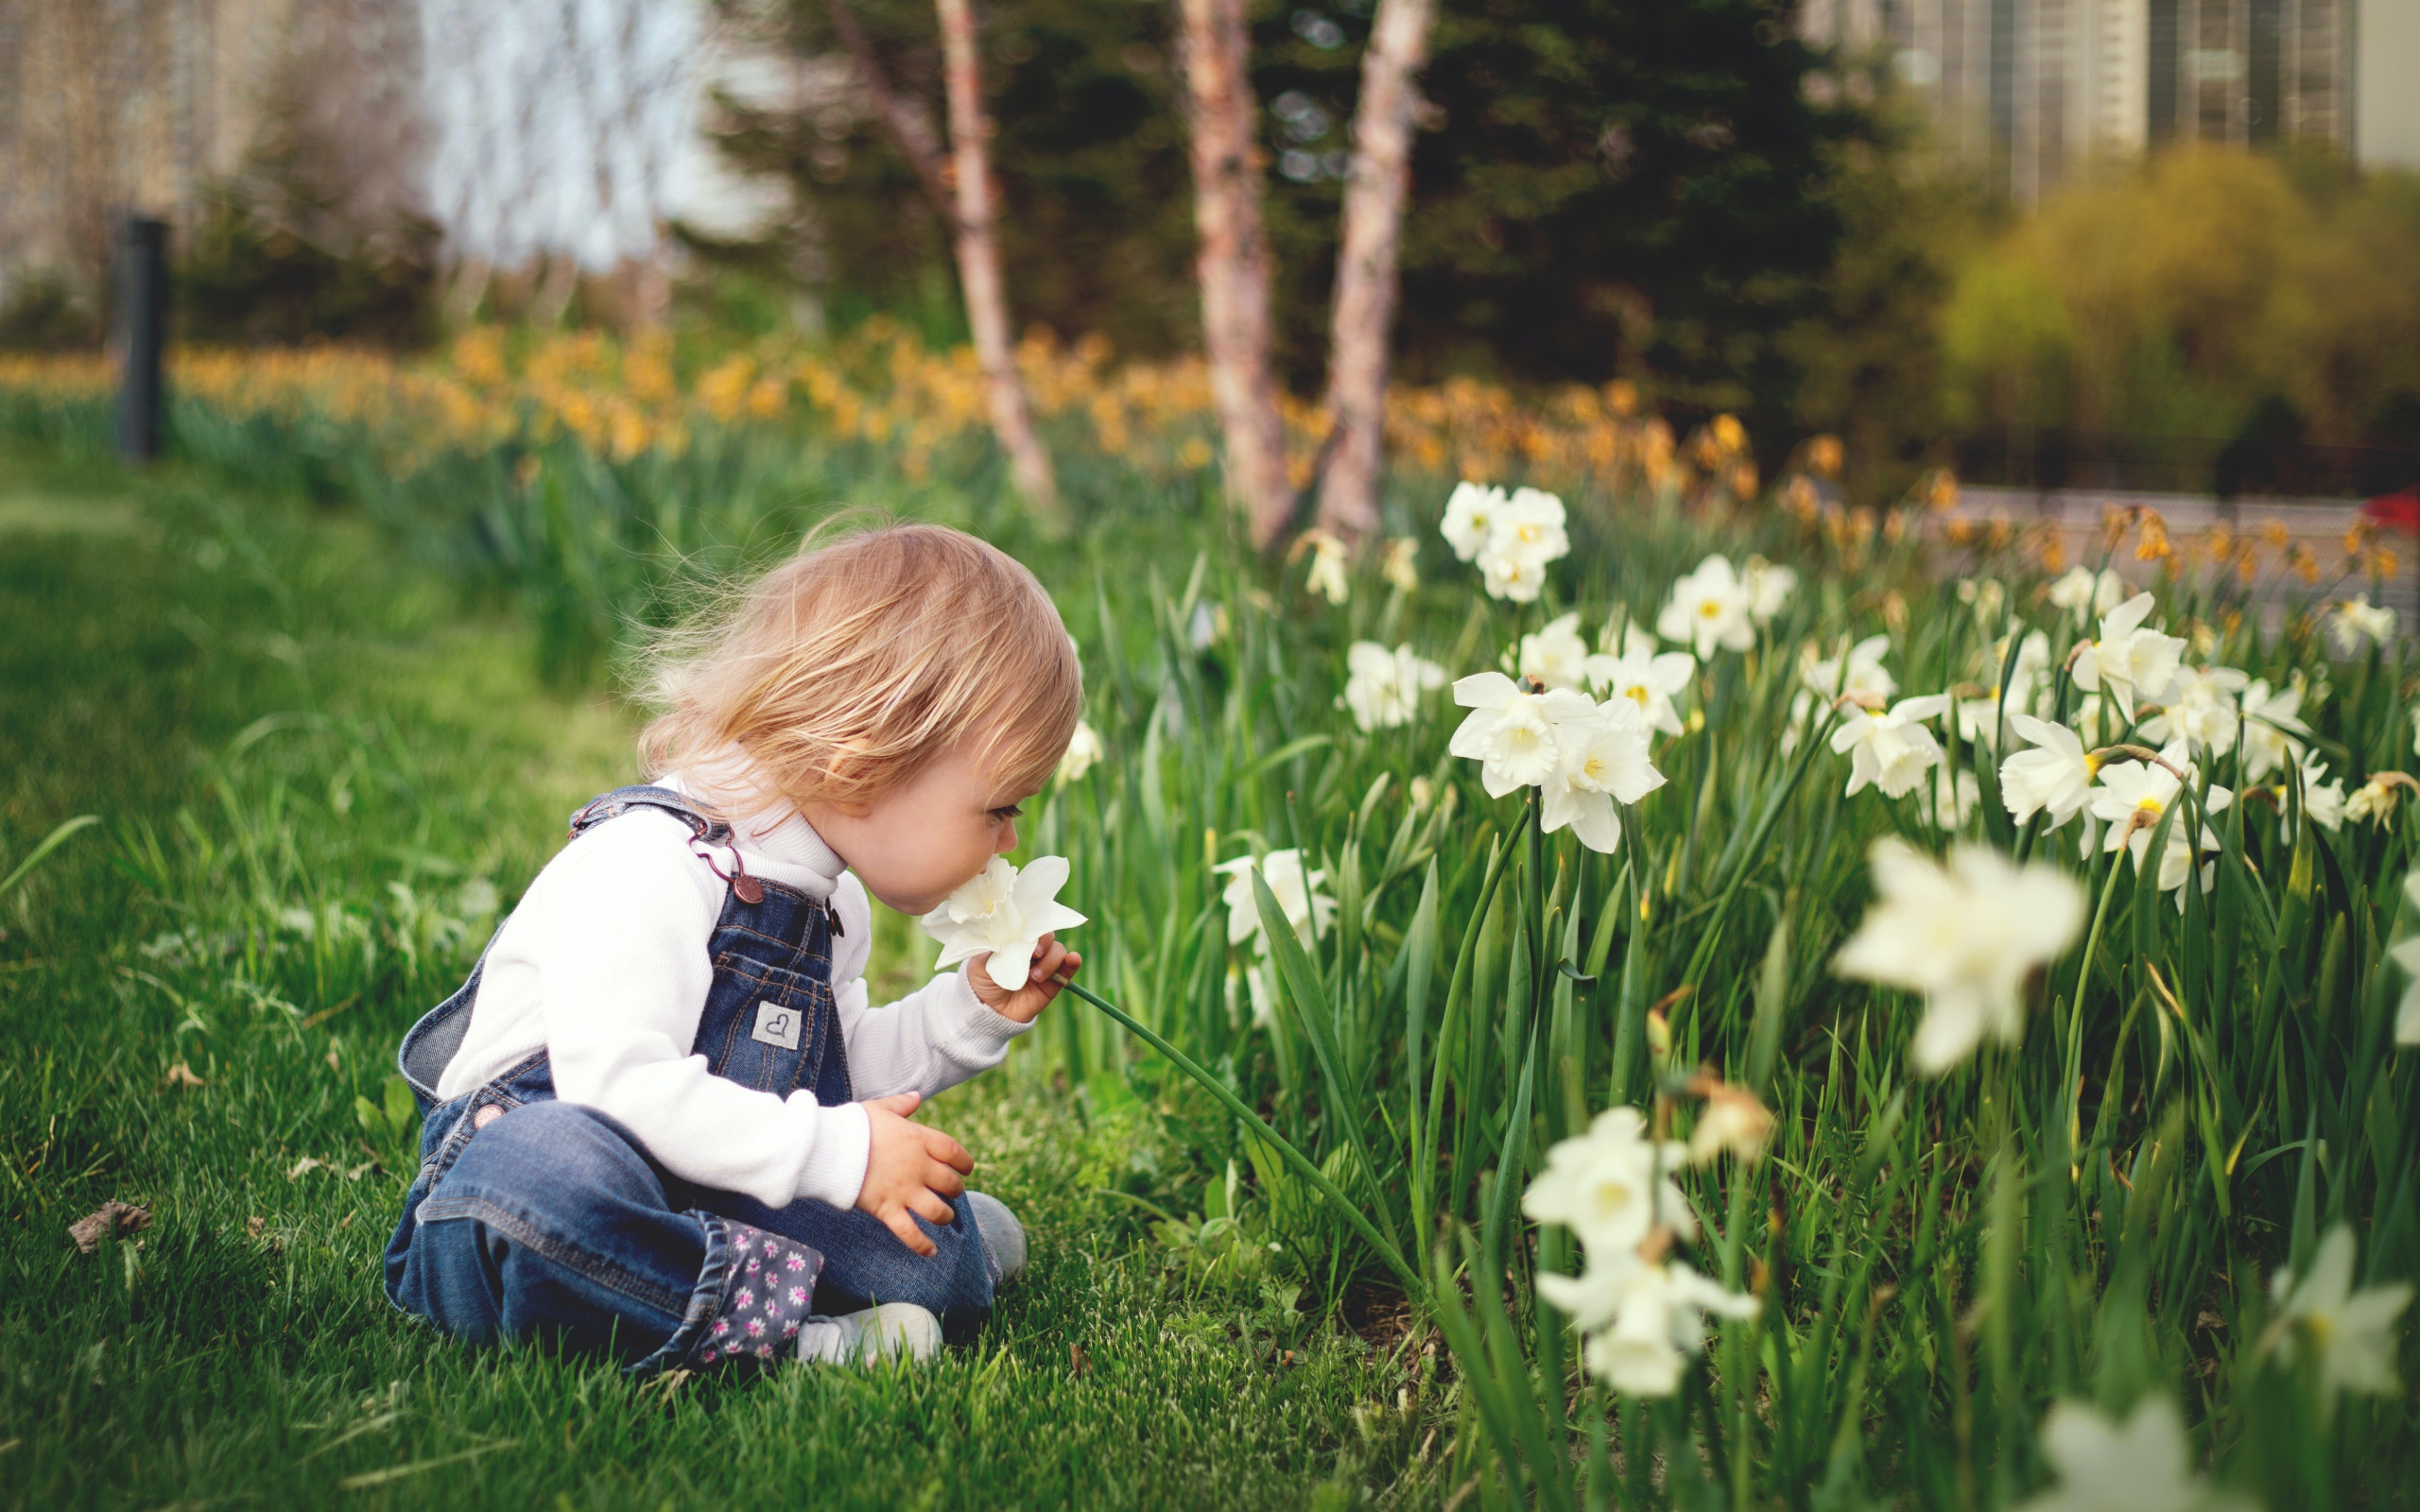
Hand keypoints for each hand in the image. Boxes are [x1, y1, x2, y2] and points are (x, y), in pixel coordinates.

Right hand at [855, 1091, 972, 1255]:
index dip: (964, 1162)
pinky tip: (932, 1252)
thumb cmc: (852, 1126)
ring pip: (937, 1211)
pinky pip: (911, 1233)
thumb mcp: (879, 1109)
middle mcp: (918, 1167)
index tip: (966, 1168)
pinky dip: (922, 1245)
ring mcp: (904, 1190)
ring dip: (945, 1216)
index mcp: (918, 1140)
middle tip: (951, 1192)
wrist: (830, 1147)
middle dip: (955, 1190)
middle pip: (950, 1183)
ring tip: (943, 1217)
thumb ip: (901, 1105)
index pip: (954, 1152)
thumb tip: (916, 1097)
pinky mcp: (887, 1209)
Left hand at [968, 933, 1080, 1024]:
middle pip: (1047, 936)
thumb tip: (1005, 932)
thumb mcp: (980, 963)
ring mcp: (1044, 965)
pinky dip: (1073, 961)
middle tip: (1035, 954)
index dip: (1032, 928)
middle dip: (1044, 942)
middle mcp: (1032, 950)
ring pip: (1058, 951)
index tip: (1026, 936)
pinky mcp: (1055, 981)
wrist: (990, 1012)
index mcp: (1016, 941)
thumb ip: (993, 947)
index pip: (1029, 926)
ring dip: (1051, 961)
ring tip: (1035, 977)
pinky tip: (1073, 960)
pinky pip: (1069, 968)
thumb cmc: (982, 983)